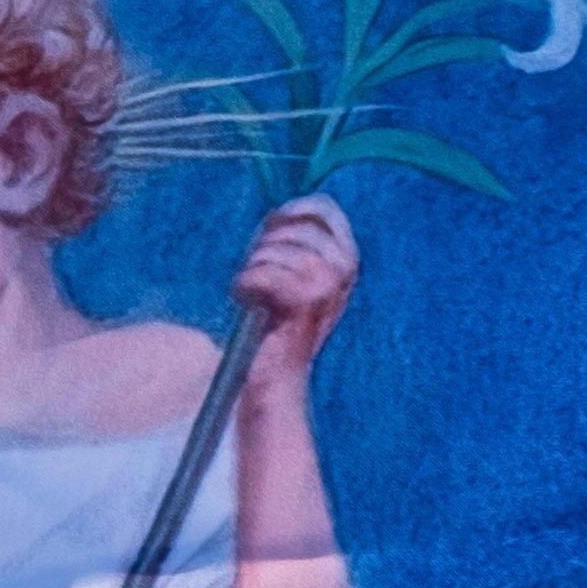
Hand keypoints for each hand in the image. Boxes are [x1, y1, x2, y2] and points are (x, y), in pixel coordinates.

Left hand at [230, 195, 360, 376]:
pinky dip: (245, 283)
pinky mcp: (304, 304)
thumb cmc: (274, 325)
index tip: (268, 228)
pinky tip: (241, 297)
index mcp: (344, 262)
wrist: (275, 378)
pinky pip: (265, 274)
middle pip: (297, 228)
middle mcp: (342, 273)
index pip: (325, 210)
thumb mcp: (292, 275)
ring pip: (278, 251)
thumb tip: (280, 213)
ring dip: (254, 267)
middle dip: (268, 243)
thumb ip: (292, 244)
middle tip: (256, 270)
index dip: (291, 210)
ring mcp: (327, 288)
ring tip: (249, 290)